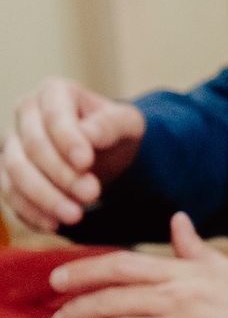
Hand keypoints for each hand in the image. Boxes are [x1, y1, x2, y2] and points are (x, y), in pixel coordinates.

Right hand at [1, 77, 144, 230]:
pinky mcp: (9, 174)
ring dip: (44, 197)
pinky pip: (10, 195)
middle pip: (32, 146)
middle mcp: (27, 114)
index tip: (87, 163)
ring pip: (15, 171)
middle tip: (92, 194)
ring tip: (75, 216)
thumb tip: (88, 136)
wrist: (105, 154)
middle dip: (61, 174)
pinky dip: (30, 212)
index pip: (53, 115)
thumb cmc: (114, 132)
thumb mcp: (126, 124)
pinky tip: (54, 226)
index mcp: (54, 92)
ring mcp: (13, 144)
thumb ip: (110, 126)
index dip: (67, 140)